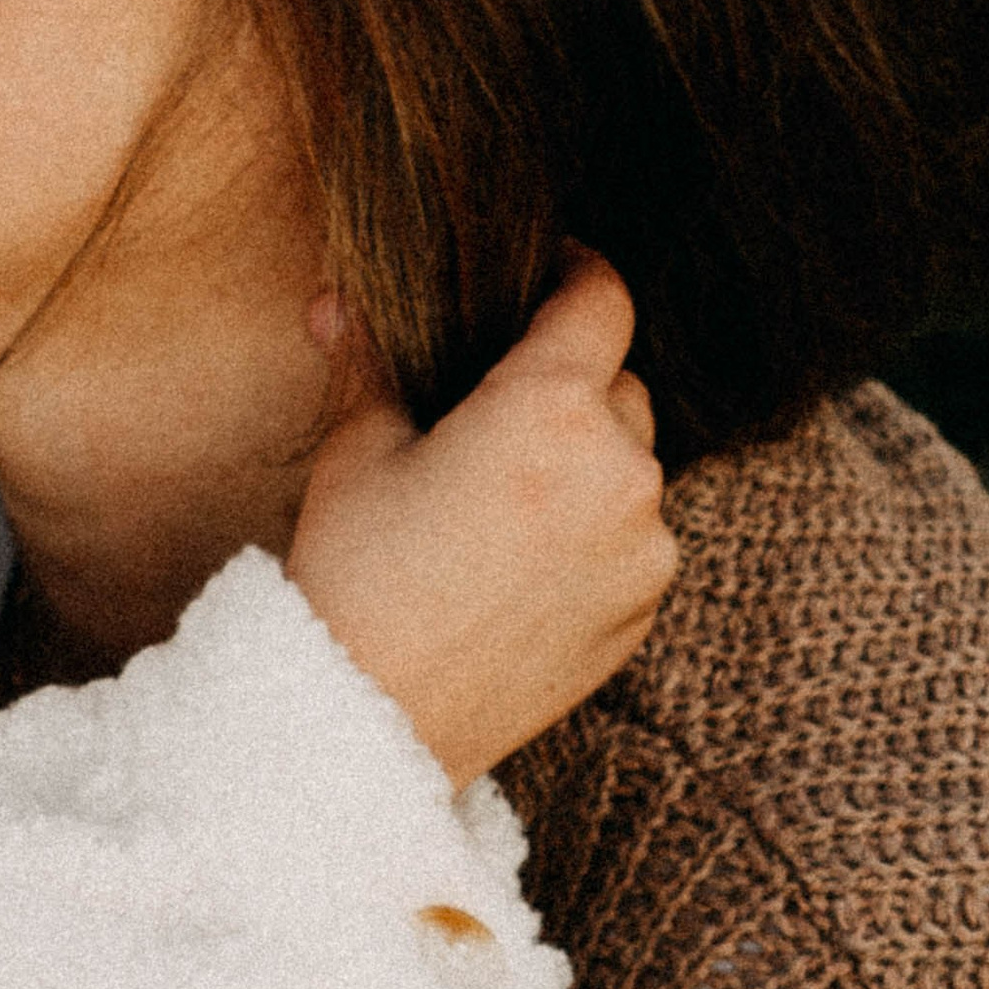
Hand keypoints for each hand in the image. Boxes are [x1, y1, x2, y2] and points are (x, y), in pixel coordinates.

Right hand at [286, 244, 674, 791]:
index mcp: (549, 411)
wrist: (372, 718)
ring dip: (586, 458)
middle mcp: (619, 472)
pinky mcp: (644, 608)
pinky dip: (595, 528)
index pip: (601, 300)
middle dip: (567, 381)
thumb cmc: (356, 575)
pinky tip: (522, 556)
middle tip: (495, 407)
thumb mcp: (360, 452)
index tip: (551, 270)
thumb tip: (343, 300)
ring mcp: (643, 547)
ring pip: (632, 463)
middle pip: (619, 384)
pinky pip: (634, 536)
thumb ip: (374, 361)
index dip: (577, 271)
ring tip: (505, 495)